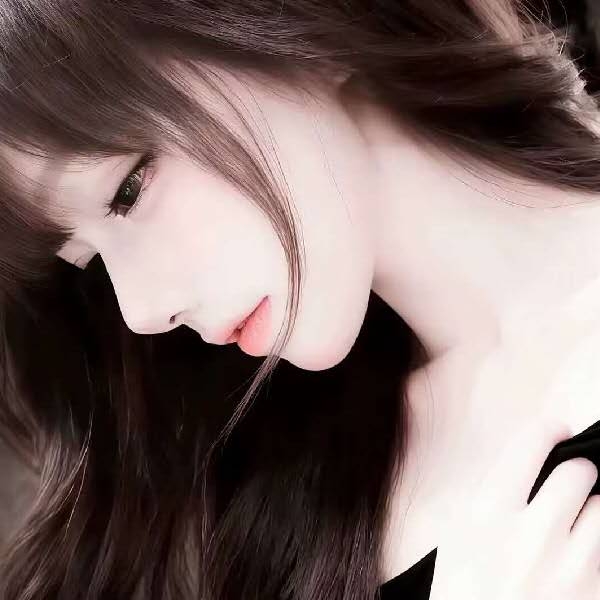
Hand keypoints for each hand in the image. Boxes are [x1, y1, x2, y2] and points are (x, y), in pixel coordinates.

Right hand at [430, 417, 599, 599]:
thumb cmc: (464, 591)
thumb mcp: (460, 535)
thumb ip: (495, 497)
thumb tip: (531, 467)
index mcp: (491, 511)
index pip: (531, 444)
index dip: (548, 429)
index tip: (555, 429)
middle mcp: (534, 531)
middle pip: (578, 471)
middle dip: (575, 474)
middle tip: (566, 486)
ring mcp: (572, 565)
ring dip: (592, 511)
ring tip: (576, 526)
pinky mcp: (597, 591)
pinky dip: (598, 546)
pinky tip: (581, 555)